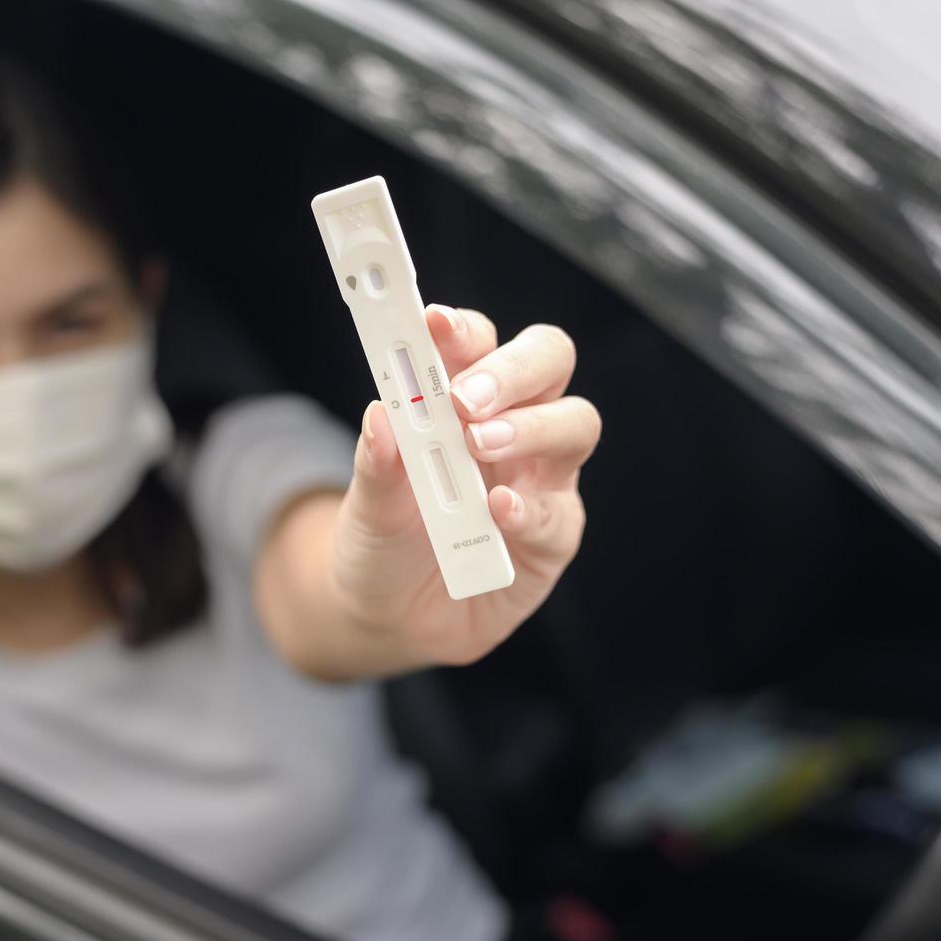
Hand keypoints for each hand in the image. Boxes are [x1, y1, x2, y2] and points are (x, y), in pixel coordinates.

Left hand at [330, 304, 599, 667]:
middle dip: (511, 370)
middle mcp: (513, 425)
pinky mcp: (553, 537)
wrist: (389, 615)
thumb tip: (379, 413)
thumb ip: (375, 460)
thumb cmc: (383, 539)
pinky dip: (528, 507)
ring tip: (480, 445)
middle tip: (466, 399)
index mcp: (462, 399)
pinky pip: (557, 513)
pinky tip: (498, 510)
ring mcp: (542, 479)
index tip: (433, 325)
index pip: (479, 343)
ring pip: (574, 424)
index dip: (461, 329)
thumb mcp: (366, 502)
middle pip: (547, 363)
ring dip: (529, 427)